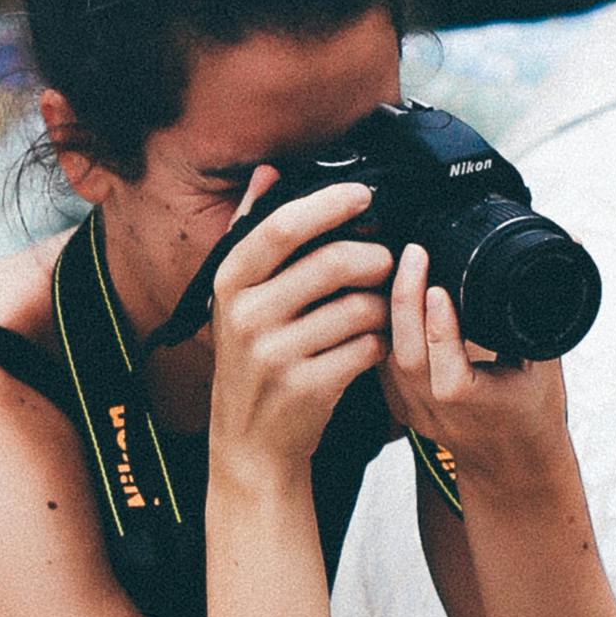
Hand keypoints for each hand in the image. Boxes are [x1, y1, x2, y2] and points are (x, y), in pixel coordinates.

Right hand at [206, 172, 395, 483]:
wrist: (250, 443)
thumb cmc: (251, 362)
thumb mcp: (236, 298)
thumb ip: (250, 233)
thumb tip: (266, 173)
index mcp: (230, 284)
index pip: (281, 227)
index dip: (328, 205)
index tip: (363, 195)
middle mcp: (247, 317)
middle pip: (330, 264)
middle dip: (373, 258)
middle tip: (386, 261)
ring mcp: (275, 355)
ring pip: (357, 308)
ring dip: (381, 305)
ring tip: (378, 309)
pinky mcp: (307, 388)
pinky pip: (366, 348)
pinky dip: (380, 343)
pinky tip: (373, 344)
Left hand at [382, 241, 570, 498]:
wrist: (510, 462)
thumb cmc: (532, 410)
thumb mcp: (547, 362)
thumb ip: (549, 306)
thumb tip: (569, 242)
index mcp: (472, 404)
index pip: (446, 365)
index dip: (439, 324)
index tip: (437, 284)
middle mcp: (436, 410)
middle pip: (407, 354)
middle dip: (406, 299)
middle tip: (413, 254)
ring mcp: (412, 410)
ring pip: (386, 357)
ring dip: (390, 308)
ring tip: (400, 265)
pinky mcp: (398, 404)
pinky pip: (380, 361)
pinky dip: (382, 326)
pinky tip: (386, 293)